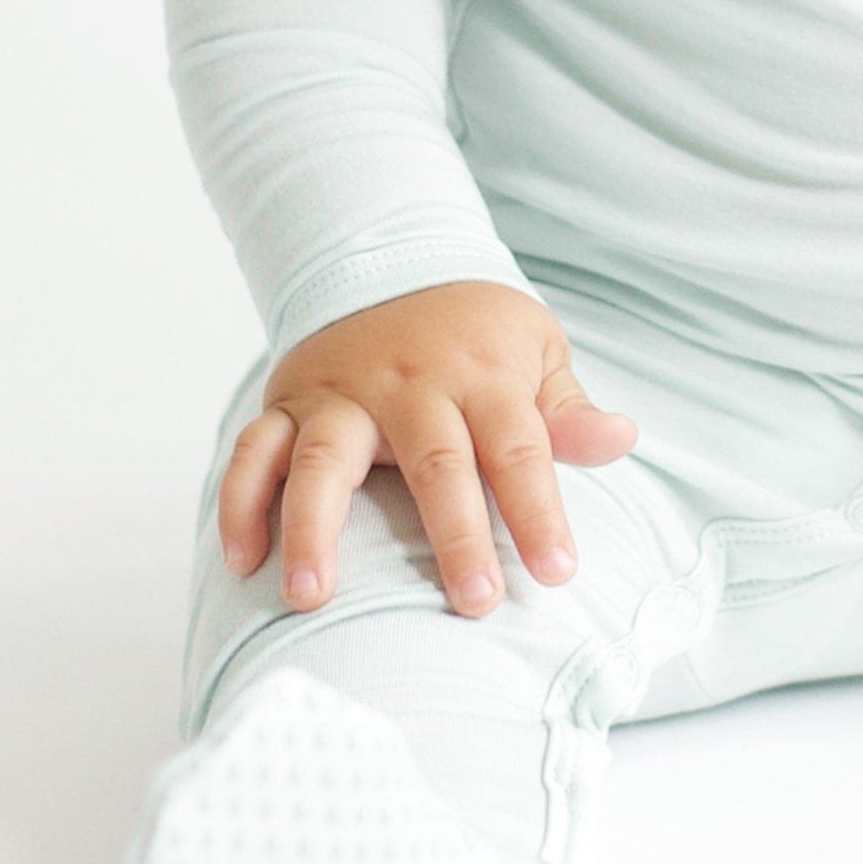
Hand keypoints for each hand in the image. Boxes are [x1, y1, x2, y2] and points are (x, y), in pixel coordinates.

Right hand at [217, 279, 639, 616]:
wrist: (391, 260)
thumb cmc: (477, 332)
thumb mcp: (536, 350)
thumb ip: (568, 409)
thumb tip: (621, 439)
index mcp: (481, 376)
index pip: (519, 450)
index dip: (540, 511)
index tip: (559, 572)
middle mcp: (409, 385)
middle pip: (434, 463)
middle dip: (455, 535)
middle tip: (475, 603)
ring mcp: (342, 394)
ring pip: (323, 460)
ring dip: (314, 528)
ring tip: (312, 597)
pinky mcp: (289, 401)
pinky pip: (252, 452)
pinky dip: (241, 503)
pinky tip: (243, 560)